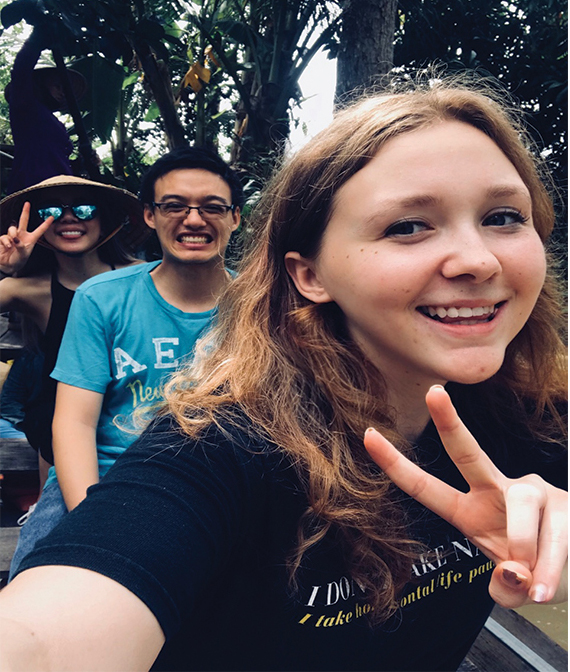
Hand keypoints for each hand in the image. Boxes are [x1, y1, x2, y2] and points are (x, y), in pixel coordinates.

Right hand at [0, 202, 53, 274]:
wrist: (7, 265)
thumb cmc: (18, 261)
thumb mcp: (23, 254)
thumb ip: (20, 245)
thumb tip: (15, 238)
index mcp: (31, 239)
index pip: (40, 230)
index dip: (46, 223)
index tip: (52, 217)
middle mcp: (22, 235)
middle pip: (23, 220)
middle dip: (25, 211)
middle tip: (27, 203)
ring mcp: (13, 236)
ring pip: (12, 228)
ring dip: (12, 234)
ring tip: (13, 243)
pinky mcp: (4, 238)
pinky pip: (4, 236)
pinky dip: (6, 242)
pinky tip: (7, 247)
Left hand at [364, 385, 567, 607]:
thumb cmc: (533, 571)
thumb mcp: (509, 586)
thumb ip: (504, 588)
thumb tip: (514, 573)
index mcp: (470, 511)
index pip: (426, 487)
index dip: (396, 464)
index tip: (368, 435)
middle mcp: (497, 492)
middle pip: (468, 454)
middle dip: (448, 423)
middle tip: (433, 393)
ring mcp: (534, 492)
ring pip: (521, 502)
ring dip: (524, 546)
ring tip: (533, 584)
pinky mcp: (565, 503)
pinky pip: (554, 531)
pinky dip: (550, 567)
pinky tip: (545, 586)